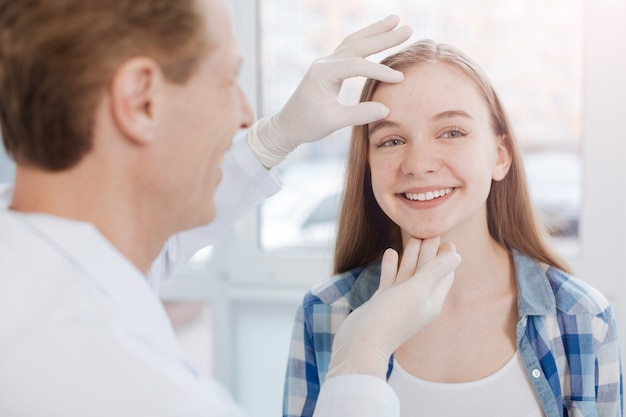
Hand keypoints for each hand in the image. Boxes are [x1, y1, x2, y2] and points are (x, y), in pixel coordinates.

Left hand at [247, 15, 411, 166]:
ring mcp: (326, 63)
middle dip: (383, 36)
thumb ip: (359, 114)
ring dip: (375, 31)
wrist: (287, 126)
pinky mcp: (329, 68)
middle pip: (358, 44)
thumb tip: (387, 109)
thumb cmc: (307, 124)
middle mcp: (324, 62)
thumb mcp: (333, 122)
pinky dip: (366, 41)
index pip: (357, 65)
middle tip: (407, 28)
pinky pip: (350, 49)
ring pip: (354, 41)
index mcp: (323, 72)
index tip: (400, 79)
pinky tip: (377, 37)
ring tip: (395, 21)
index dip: (380, 70)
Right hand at [326, 237, 460, 378]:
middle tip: (431, 231)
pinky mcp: (381, 301)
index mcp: (431, 300)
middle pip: (426, 271)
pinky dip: (392, 266)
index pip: (443, 274)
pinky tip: (391, 252)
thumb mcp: (416, 290)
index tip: (447, 238)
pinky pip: (390, 279)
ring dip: (411, 255)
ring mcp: (398, 301)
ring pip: (408, 273)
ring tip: (413, 235)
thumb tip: (457, 255)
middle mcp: (417, 301)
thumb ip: (435, 271)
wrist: (361, 343)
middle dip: (429, 251)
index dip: (446, 257)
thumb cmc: (391, 317)